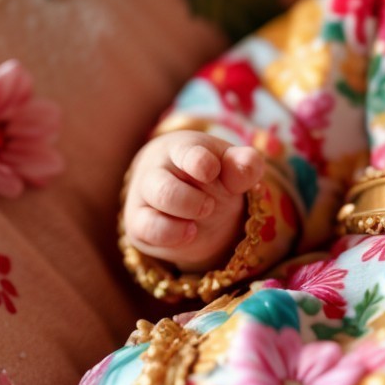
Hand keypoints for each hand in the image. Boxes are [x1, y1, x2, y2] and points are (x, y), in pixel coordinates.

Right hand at [123, 131, 264, 270]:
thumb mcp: (233, 166)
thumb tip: (246, 166)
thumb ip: (245, 163)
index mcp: (181, 150)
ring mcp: (144, 197)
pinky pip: (148, 230)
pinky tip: (190, 232)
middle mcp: (156, 170)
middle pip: (165, 188)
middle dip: (192, 203)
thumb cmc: (213, 174)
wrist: (191, 198)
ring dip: (183, 216)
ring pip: (153, 211)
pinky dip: (171, 234)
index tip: (211, 172)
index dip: (200, 163)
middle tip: (209, 206)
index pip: (186, 152)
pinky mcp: (139, 223)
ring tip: (200, 218)